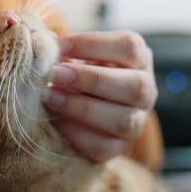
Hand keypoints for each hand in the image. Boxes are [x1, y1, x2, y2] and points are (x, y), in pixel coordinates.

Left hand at [43, 30, 157, 161]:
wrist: (80, 108)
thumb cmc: (78, 72)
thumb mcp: (77, 55)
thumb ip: (64, 50)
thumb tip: (44, 45)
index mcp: (139, 59)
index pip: (129, 46)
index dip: (92, 44)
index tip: (58, 46)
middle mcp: (146, 91)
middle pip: (134, 85)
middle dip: (91, 79)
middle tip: (54, 74)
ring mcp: (136, 122)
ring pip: (123, 120)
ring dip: (82, 108)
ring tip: (50, 97)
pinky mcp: (119, 147)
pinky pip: (103, 146)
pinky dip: (76, 132)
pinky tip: (56, 120)